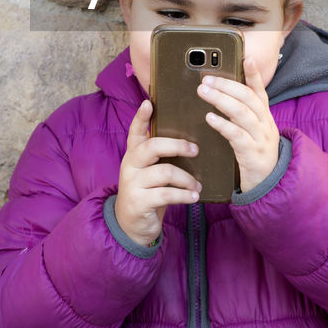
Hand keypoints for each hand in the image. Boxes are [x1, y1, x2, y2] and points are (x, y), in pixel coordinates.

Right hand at [113, 100, 201, 247]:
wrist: (131, 225)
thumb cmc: (148, 192)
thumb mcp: (150, 172)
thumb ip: (160, 156)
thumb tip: (190, 139)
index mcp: (134, 154)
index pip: (134, 131)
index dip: (140, 117)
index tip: (149, 103)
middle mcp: (130, 165)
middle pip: (152, 146)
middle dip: (178, 145)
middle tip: (195, 150)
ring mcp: (132, 183)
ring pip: (165, 172)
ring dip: (186, 179)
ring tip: (197, 185)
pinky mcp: (138, 201)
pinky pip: (166, 194)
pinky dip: (183, 196)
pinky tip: (193, 197)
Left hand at [197, 56, 280, 192]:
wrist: (268, 185)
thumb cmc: (254, 155)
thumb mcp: (252, 132)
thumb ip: (240, 115)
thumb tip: (220, 94)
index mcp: (264, 117)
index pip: (259, 91)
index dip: (253, 74)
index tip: (247, 57)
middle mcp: (264, 124)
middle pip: (247, 97)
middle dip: (226, 85)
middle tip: (206, 78)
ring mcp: (260, 138)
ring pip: (242, 112)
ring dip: (221, 99)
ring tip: (204, 91)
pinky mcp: (252, 154)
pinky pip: (237, 135)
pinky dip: (223, 124)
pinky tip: (210, 117)